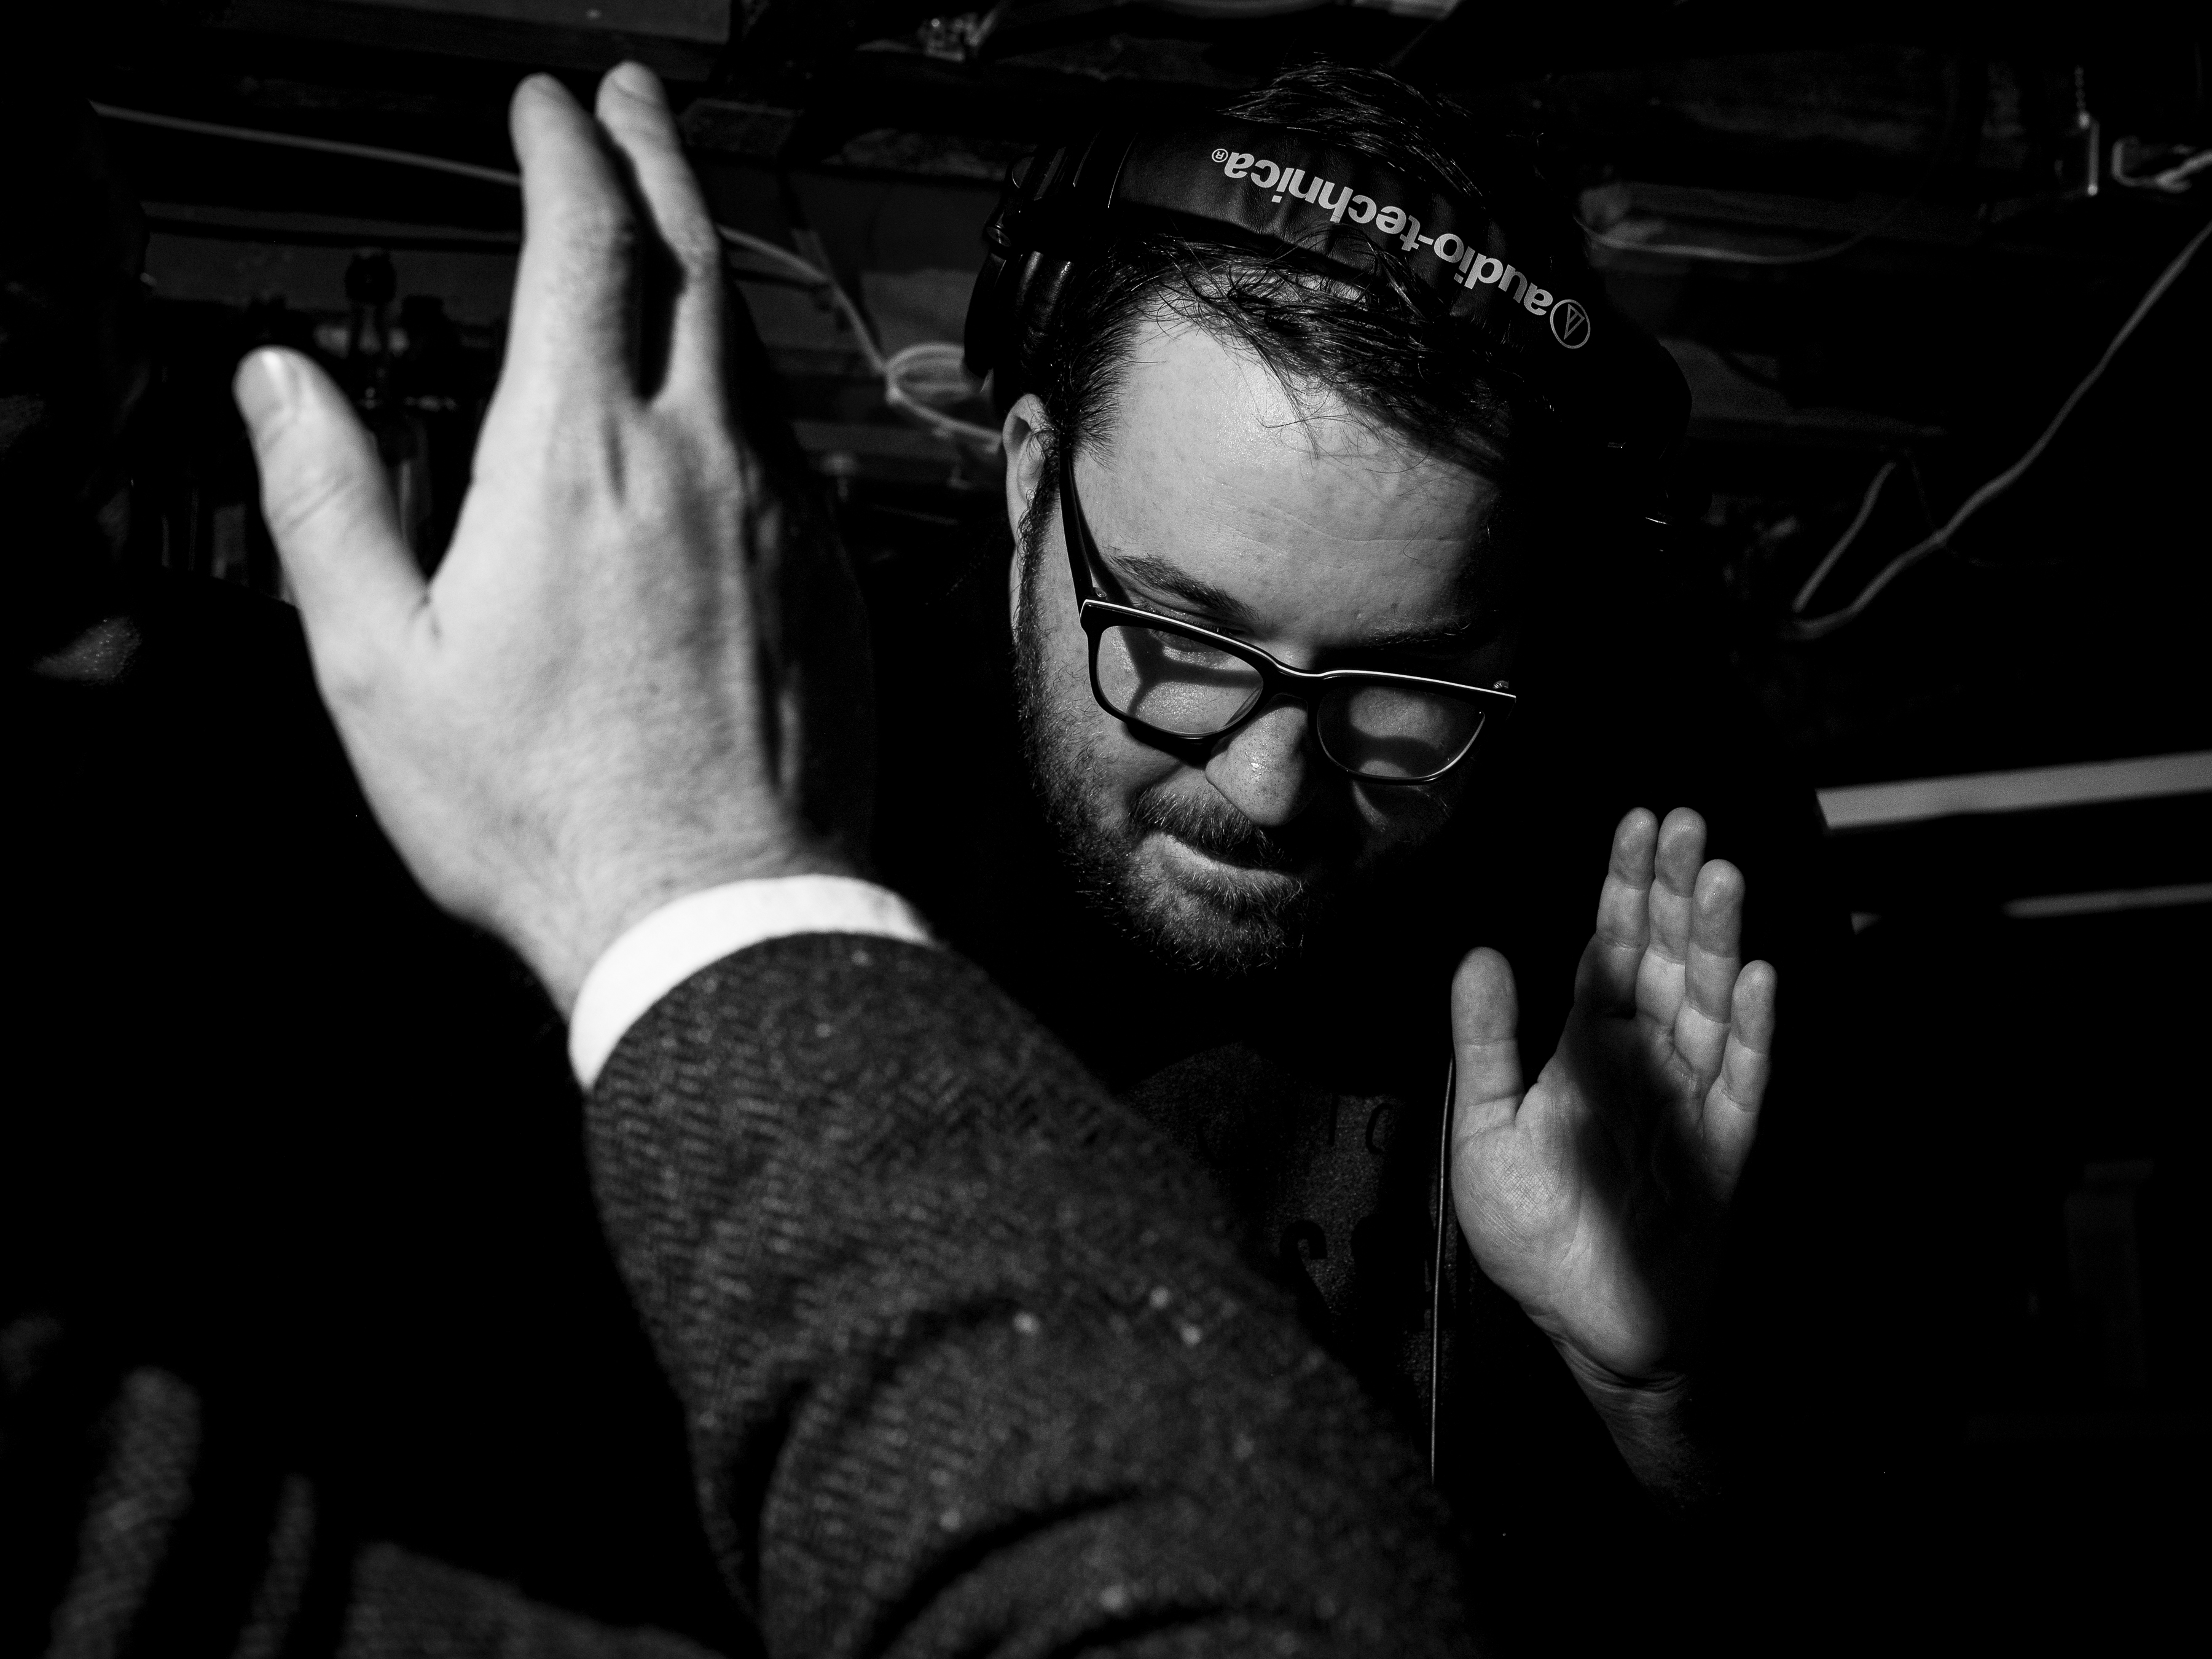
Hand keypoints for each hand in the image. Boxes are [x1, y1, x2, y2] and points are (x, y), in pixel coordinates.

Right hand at [232, 65, 871, 1009]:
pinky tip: (727, 399)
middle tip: (631, 104)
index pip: (580, 242)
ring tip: (673, 224)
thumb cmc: (549, 813)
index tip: (544, 104)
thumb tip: (278, 388)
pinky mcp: (830, 578)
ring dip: (708, 263)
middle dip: (655, 157)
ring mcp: (782, 516)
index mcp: (575, 457)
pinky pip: (790, 444)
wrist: (718, 908)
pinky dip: (750, 383)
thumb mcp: (380, 665)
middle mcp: (698, 460)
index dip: (562, 149)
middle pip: (690, 258)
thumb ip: (325, 503)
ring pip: (751, 347)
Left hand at [1449, 808, 1775, 1420]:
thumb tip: (1480, 951)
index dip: (1625, 886)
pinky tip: (1756, 978)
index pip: (1612, 948)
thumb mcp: (1485, 1128)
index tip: (1638, 822)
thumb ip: (1486, 1040)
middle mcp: (1647, 1062)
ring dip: (1716, 939)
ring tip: (1720, 872)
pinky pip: (1743, 1083)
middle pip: (1666, 957)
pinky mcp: (1724, 1154)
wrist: (1588, 1332)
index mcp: (1590, 1048)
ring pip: (1708, 1003)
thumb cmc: (1536, 1236)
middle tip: (1683, 819)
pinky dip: (1750, 1031)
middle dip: (1673, 888)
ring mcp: (1691, 1103)